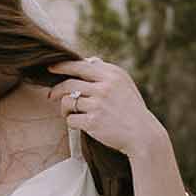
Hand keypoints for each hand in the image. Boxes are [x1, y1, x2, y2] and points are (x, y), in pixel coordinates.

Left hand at [46, 56, 164, 157]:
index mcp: (112, 75)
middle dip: (56, 89)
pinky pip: (71, 119)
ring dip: (64, 108)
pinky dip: (71, 122)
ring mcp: (98, 104)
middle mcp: (104, 87)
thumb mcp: (125, 85)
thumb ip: (107, 73)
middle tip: (51, 95)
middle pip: (69, 83)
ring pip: (67, 101)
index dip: (63, 66)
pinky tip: (77, 124)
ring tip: (68, 113)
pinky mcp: (93, 121)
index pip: (81, 65)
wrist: (143, 135)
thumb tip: (88, 61)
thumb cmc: (132, 110)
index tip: (51, 68)